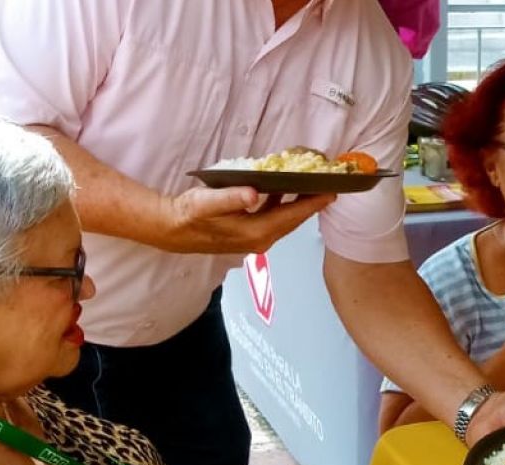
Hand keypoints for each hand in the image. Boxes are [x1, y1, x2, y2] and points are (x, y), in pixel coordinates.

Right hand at [160, 186, 335, 253]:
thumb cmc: (189, 214)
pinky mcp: (250, 234)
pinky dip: (283, 204)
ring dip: (299, 204)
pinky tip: (286, 190)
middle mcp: (260, 239)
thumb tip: (253, 193)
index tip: (332, 191)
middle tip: (330, 185)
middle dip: (312, 203)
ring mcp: (256, 239)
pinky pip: (274, 218)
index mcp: (255, 232)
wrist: (172, 229)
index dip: (312, 203)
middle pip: (294, 220)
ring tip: (314, 186)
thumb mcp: (207, 203)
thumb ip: (231, 198)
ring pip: (285, 219)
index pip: (292, 216)